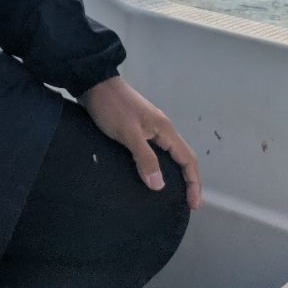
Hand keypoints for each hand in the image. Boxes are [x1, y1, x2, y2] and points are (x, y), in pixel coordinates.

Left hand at [79, 76, 201, 209]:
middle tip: (185, 202)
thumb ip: (145, 158)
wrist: (93, 83)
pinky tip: (147, 173)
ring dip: (172, 173)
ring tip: (168, 193)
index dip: (194, 183)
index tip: (193, 205)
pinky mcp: (136, 127)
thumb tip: (160, 186)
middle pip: (182, 157)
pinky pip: (154, 151)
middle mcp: (162, 129)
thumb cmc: (113, 107)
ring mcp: (149, 127)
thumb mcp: (129, 133)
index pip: (188, 159)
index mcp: (165, 130)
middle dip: (187, 180)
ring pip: (167, 154)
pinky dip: (157, 165)